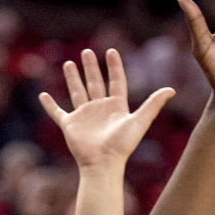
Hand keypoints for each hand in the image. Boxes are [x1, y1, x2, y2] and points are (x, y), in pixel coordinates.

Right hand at [39, 48, 173, 171]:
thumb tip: (171, 90)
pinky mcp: (70, 125)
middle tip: (87, 51)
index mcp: (116, 107)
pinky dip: (50, 105)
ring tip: (68, 63)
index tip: (111, 51)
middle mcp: (99, 109)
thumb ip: (153, 104)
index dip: (114, 66)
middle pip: (95, 83)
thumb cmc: (122, 145)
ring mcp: (84, 116)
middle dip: (90, 67)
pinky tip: (43, 95)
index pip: (115, 81)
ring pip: (77, 92)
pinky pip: (57, 112)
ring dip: (72, 78)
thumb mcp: (140, 122)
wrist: (103, 164)